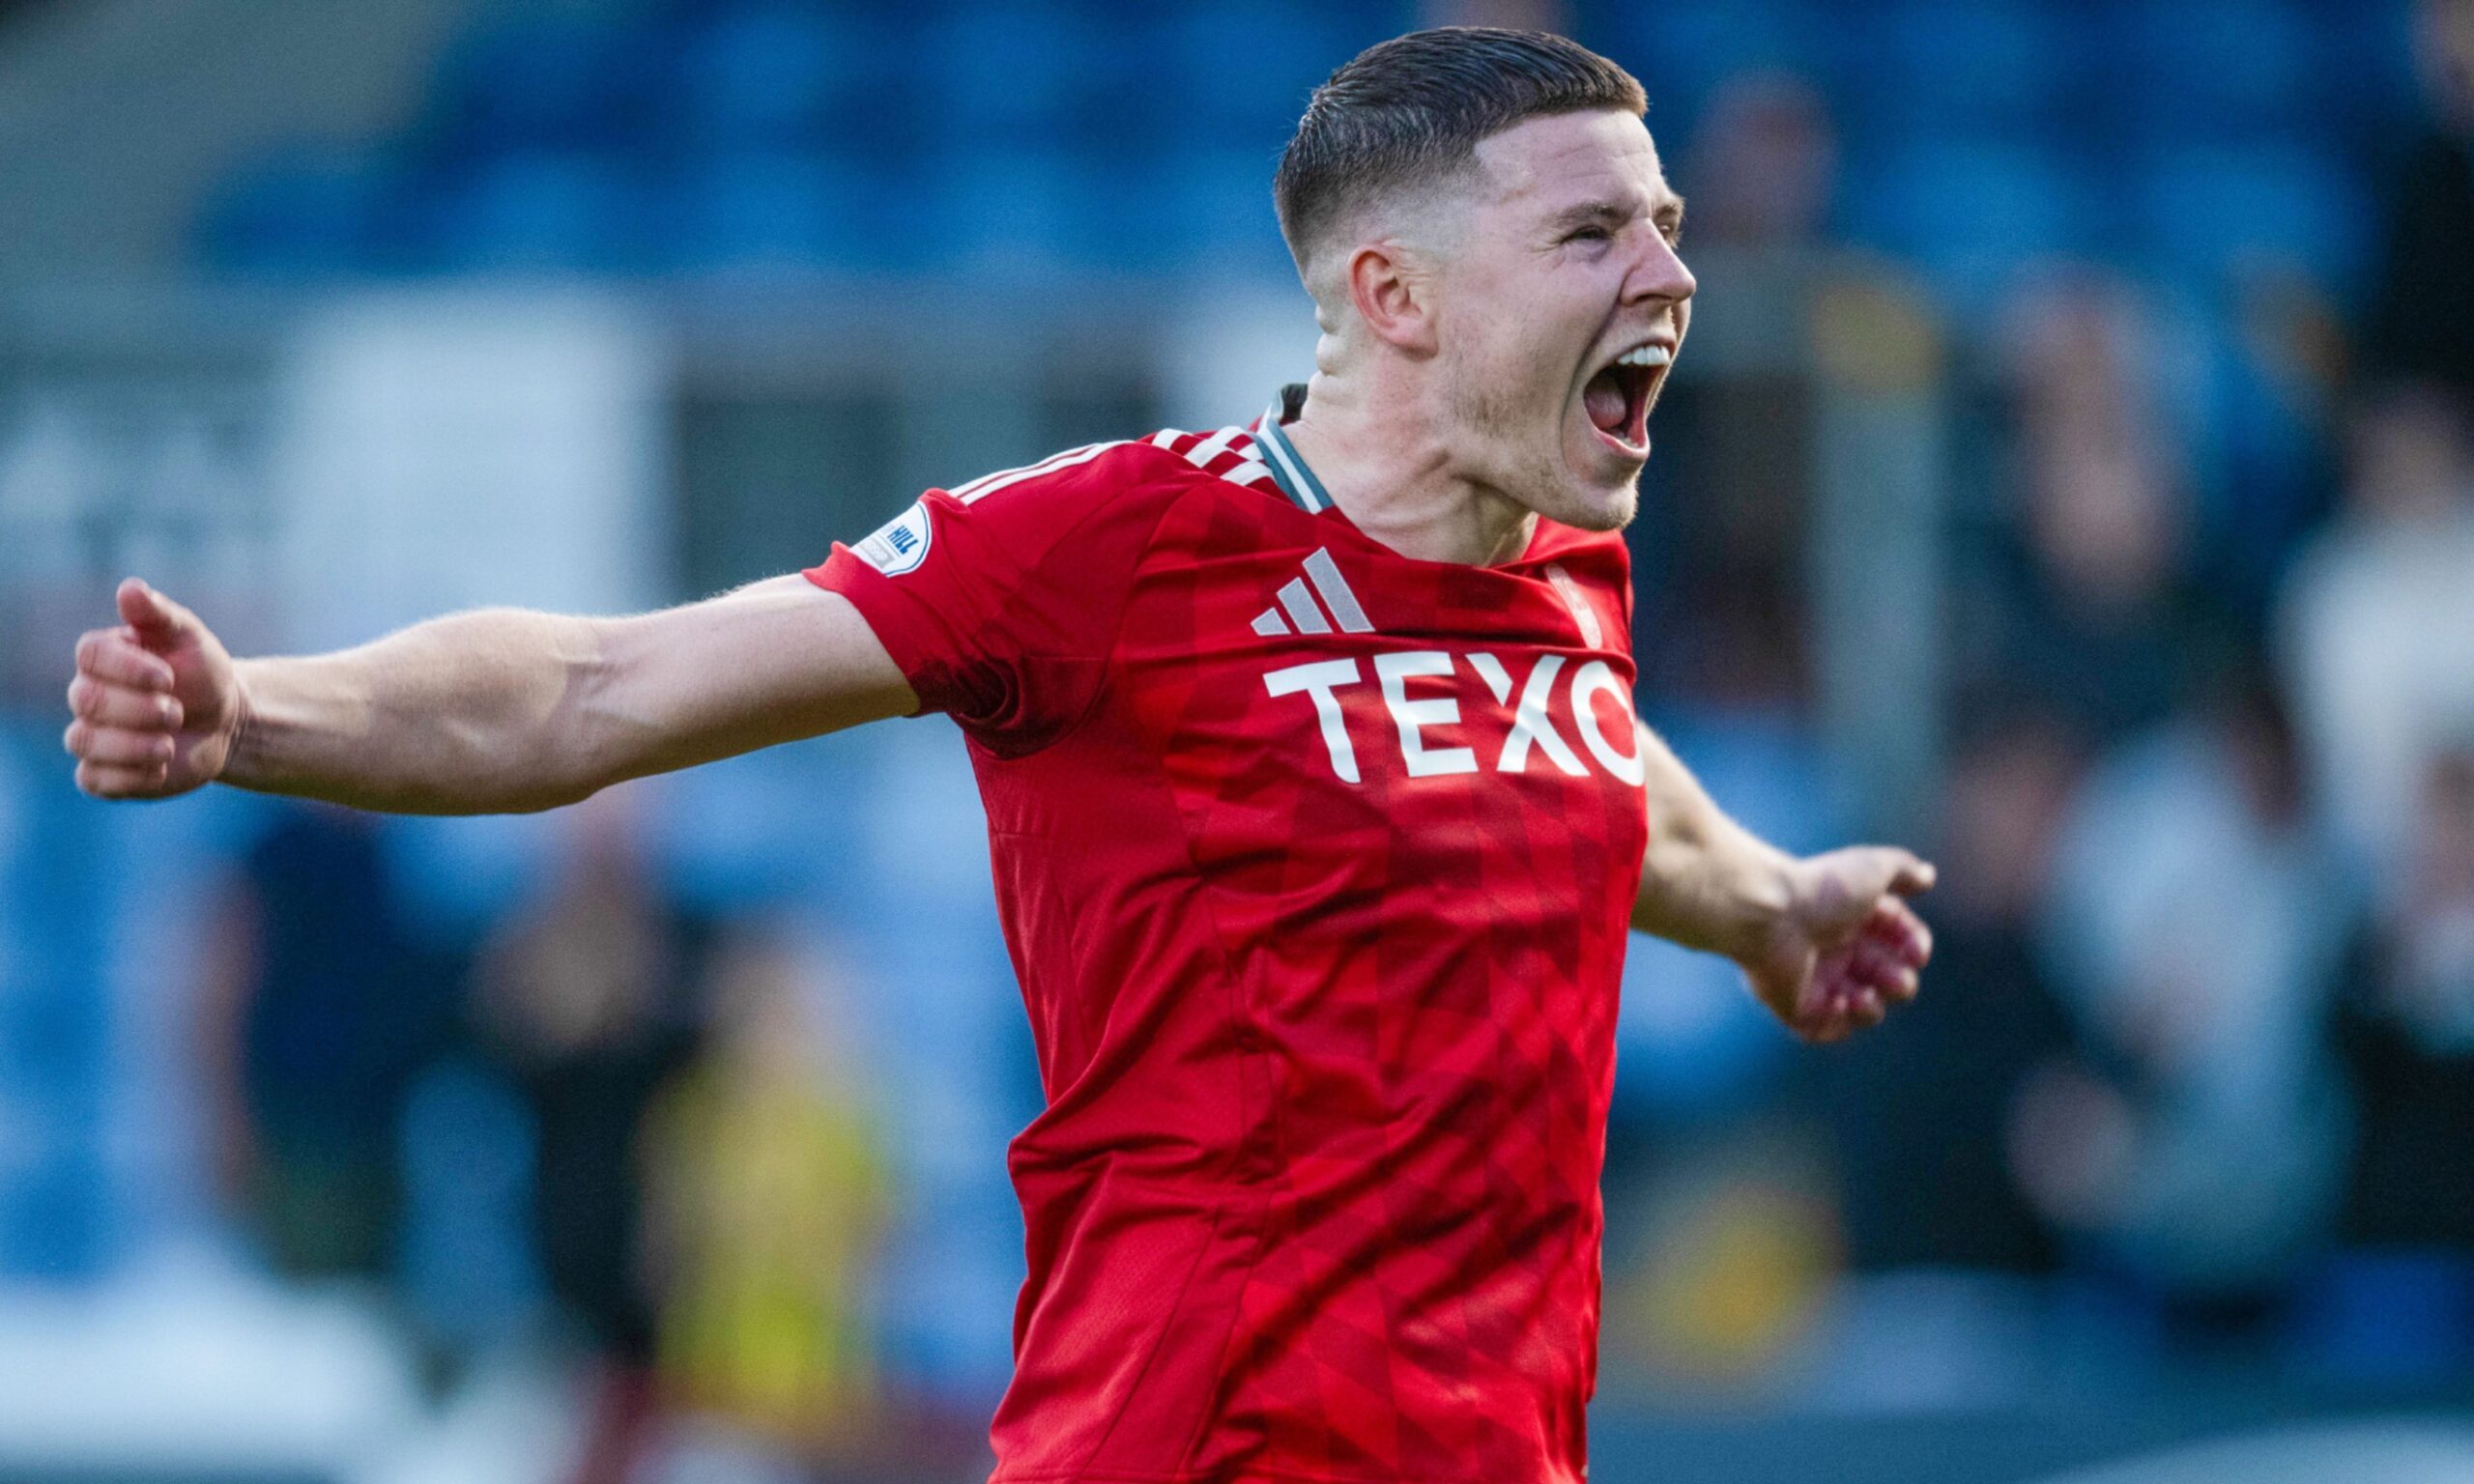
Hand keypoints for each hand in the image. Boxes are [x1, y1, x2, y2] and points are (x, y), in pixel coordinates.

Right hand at [65, 578, 243, 799]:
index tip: (168, 676)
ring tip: (169, 743)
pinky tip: (160, 768)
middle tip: (177, 710)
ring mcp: (92, 735)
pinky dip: (128, 777)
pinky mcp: (104, 772)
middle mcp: (87, 695)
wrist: (225, 720)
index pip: (89, 656)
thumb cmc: (202, 672)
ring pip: (84, 742)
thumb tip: (130, 588)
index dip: (127, 668)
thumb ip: (158, 614)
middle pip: (89, 701)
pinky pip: (94, 780)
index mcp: (102, 657)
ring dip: (132, 745)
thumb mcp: (189, 637)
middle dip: (139, 709)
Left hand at [1738, 846, 1935, 1043]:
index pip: (1899, 940)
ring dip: (1872, 1010)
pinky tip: (1841, 1004)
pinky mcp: (1793, 1004)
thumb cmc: (1823, 890)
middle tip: (1895, 980)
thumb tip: (1927, 876)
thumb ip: (1903, 869)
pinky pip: (1823, 1030)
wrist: (1771, 915)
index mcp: (1855, 918)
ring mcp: (1814, 979)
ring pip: (1860, 1009)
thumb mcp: (1873, 868)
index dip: (1915, 947)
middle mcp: (1836, 949)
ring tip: (1864, 996)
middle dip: (1901, 984)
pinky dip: (1840, 1025)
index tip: (1918, 951)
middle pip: (1885, 979)